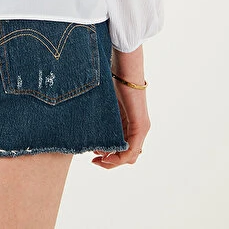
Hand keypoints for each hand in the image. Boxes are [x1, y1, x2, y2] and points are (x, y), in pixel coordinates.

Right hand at [92, 45, 149, 167]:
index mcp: (130, 124)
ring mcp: (141, 128)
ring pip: (129, 156)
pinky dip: (119, 157)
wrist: (123, 68)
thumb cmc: (111, 80)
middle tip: (93, 158)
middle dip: (109, 160)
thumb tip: (87, 129)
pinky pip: (131, 151)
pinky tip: (106, 156)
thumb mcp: (105, 106)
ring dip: (112, 160)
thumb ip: (102, 119)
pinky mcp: (140, 126)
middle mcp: (138, 129)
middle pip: (126, 156)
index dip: (108, 156)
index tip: (92, 153)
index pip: (122, 149)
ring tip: (97, 157)